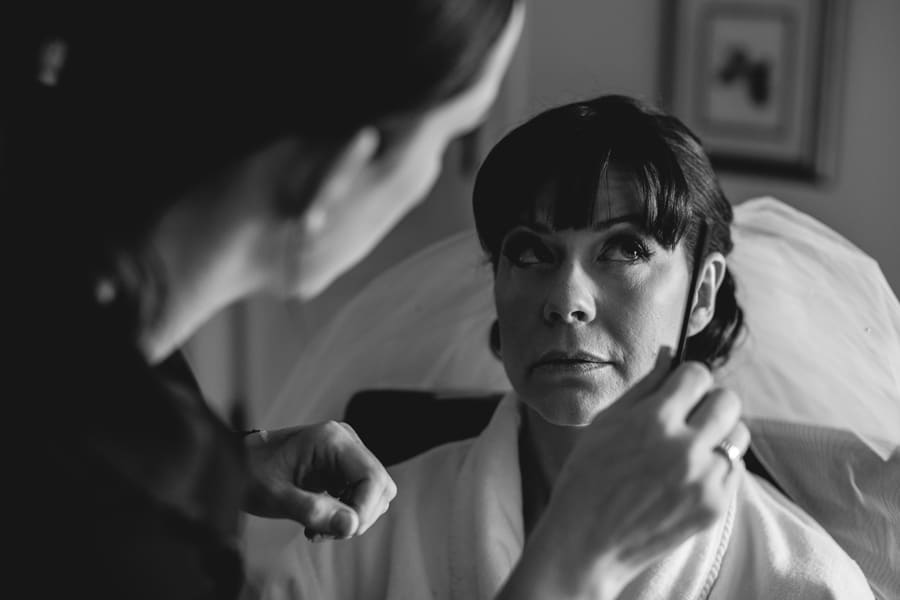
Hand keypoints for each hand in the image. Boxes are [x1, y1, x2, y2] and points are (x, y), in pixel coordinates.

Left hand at [243, 421, 396, 540]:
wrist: (238, 464)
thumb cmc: (251, 473)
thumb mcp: (276, 496)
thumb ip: (313, 511)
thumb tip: (351, 526)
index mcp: (332, 439)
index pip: (373, 477)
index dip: (365, 509)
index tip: (342, 531)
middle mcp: (345, 440)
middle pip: (379, 485)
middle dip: (358, 514)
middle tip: (326, 530)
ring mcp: (346, 452)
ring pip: (374, 492)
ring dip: (352, 516)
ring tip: (318, 525)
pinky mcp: (343, 465)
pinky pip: (361, 493)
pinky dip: (346, 512)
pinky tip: (321, 519)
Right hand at [499, 349, 748, 599]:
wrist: (587, 541)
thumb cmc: (588, 477)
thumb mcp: (606, 423)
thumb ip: (644, 388)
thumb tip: (670, 356)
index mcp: (654, 420)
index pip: (698, 375)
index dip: (687, 377)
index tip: (679, 388)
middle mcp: (685, 448)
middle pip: (728, 400)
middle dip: (710, 400)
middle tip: (690, 414)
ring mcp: (704, 480)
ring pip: (738, 435)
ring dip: (719, 434)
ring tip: (692, 446)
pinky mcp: (715, 507)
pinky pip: (734, 470)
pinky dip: (716, 466)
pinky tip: (689, 474)